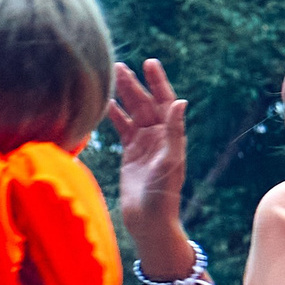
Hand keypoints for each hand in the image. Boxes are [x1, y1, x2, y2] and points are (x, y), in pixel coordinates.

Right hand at [108, 59, 190, 265]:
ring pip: (133, 113)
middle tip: (119, 66)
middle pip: (146, 103)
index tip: (149, 64)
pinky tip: (105, 105)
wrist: (148, 219)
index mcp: (172, 135)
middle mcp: (159, 136)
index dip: (158, 82)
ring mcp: (144, 144)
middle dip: (134, 85)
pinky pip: (122, 129)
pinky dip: (114, 116)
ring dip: (124, 96)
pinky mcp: (130, 154)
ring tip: (111, 78)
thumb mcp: (170, 161)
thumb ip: (174, 131)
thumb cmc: (162, 194)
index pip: (166, 101)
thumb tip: (180, 102)